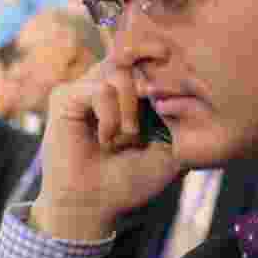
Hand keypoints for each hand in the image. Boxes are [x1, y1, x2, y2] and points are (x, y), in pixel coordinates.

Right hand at [30, 60, 181, 240]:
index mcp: (127, 92)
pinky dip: (110, 117)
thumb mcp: (168, 149)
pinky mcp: (65, 97)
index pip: (144, 56)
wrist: (94, 206)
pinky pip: (99, 91)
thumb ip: (180, 120)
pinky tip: (106, 139)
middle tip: (152, 102)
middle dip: (149, 78)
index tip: (170, 58)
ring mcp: (83, 88)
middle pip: (130, 55)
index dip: (157, 52)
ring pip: (117, 72)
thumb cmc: (130, 180)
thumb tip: (192, 88)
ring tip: (127, 138)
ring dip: (130, 109)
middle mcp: (104, 84)